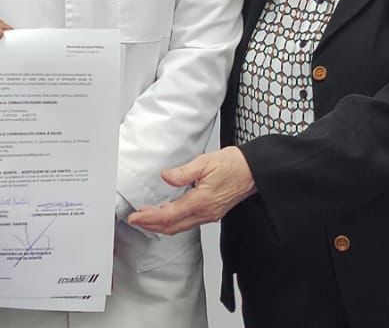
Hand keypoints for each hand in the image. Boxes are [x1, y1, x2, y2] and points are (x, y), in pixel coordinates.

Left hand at [126, 147, 257, 235]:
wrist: (254, 171)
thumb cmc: (234, 165)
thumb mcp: (205, 162)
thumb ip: (183, 172)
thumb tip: (166, 177)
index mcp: (201, 201)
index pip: (169, 215)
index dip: (149, 218)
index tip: (135, 217)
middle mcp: (205, 212)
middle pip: (173, 226)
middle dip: (151, 225)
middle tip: (135, 220)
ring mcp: (209, 215)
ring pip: (181, 226)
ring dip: (162, 225)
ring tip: (146, 218)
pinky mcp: (212, 213)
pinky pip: (189, 222)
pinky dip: (174, 221)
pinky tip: (167, 214)